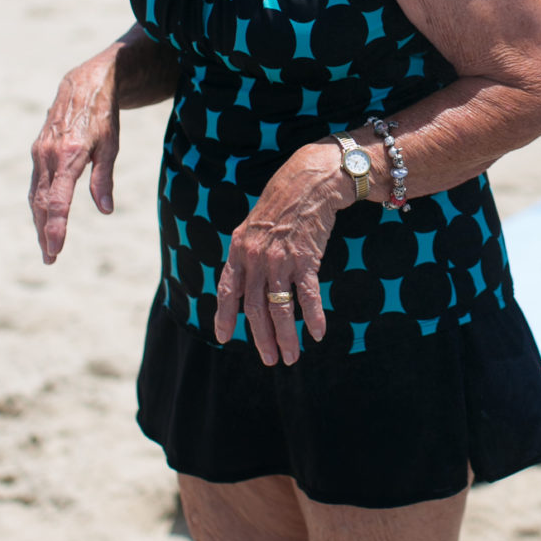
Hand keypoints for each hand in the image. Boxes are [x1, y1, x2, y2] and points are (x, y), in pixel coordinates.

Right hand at [29, 53, 121, 261]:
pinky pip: (37, 183)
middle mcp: (49, 156)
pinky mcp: (38, 151)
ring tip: (47, 246)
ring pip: (36, 195)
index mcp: (69, 156)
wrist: (84, 86)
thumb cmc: (104, 117)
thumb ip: (104, 179)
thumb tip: (106, 209)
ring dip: (40, 222)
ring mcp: (40, 153)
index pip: (59, 200)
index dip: (56, 227)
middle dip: (46, 232)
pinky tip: (43, 218)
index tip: (56, 249)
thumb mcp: (112, 146)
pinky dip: (39, 204)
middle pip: (43, 203)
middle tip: (50, 258)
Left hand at [214, 143, 351, 366]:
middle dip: (261, 338)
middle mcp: (256, 258)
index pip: (228, 290)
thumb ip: (247, 252)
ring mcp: (279, 259)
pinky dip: (313, 316)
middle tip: (270, 359)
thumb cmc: (282, 202)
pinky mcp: (304, 258)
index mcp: (239, 250)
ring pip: (280, 308)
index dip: (225, 316)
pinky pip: (307, 295)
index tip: (224, 337)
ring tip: (292, 356)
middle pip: (256, 308)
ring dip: (286, 336)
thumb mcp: (254, 225)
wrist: (308, 181)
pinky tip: (317, 332)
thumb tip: (244, 279)